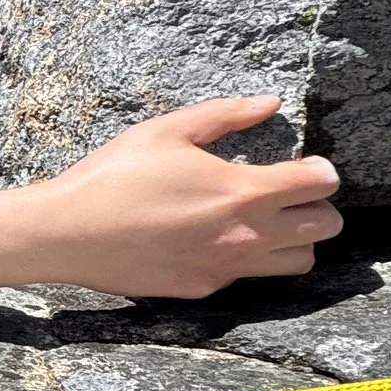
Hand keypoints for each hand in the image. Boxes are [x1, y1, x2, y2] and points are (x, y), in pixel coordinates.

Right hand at [36, 96, 342, 297]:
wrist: (65, 233)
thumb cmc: (111, 176)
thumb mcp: (164, 131)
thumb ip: (224, 114)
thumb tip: (268, 103)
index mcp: (242, 190)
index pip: (320, 184)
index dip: (321, 170)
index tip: (306, 166)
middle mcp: (245, 234)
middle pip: (325, 227)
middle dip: (317, 206)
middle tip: (289, 195)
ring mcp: (226, 266)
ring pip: (299, 260)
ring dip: (294, 239)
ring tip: (265, 222)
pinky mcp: (203, 287)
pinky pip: (247, 275)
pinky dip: (244, 257)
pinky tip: (211, 239)